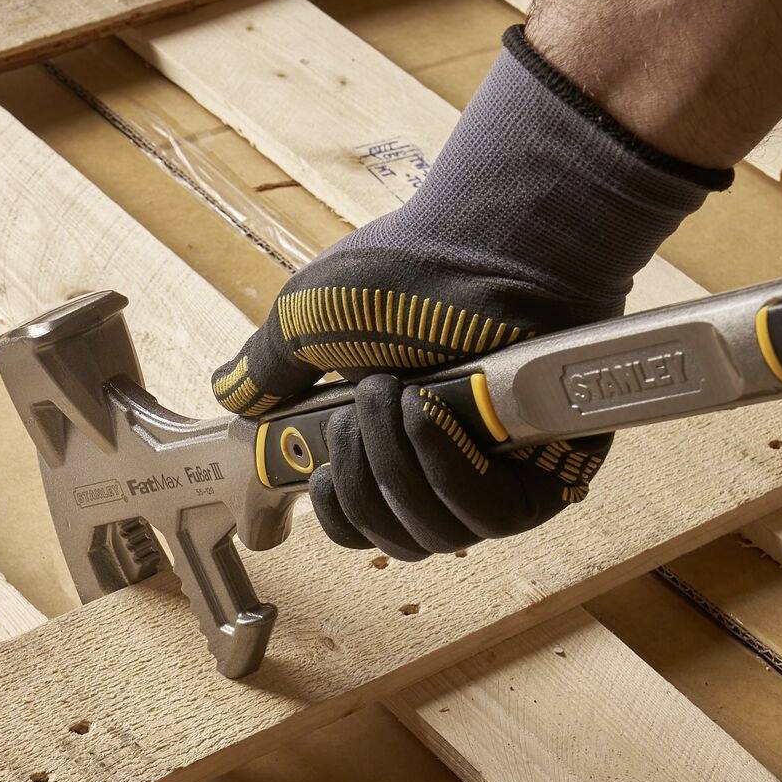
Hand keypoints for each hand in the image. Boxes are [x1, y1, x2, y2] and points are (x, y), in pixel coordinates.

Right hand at [211, 27, 728, 559]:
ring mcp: (502, 474)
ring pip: (438, 533)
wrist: (490, 241)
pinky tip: (432, 416)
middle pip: (395, 541)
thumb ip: (270, 368)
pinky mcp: (553, 472)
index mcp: (396, 444)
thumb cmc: (409, 271)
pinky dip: (449, 471)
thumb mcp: (310, 320)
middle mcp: (450, 467)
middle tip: (359, 409)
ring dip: (399, 466)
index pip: (362, 526)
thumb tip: (228, 395)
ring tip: (400, 397)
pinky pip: (492, 519)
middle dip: (361, 479)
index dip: (336, 513)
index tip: (322, 473)